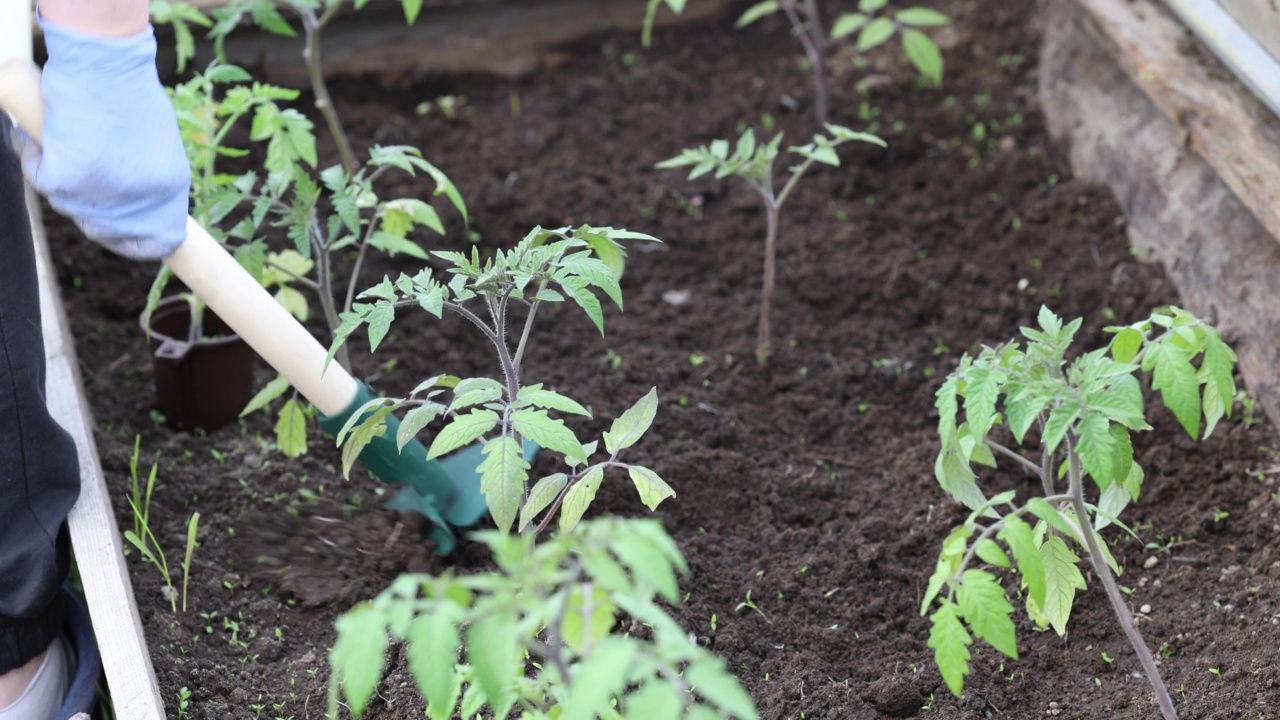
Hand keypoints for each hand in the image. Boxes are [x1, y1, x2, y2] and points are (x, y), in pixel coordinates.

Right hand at [10, 14, 189, 260]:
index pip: (157, 239)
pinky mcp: (64, 180)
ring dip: (63, 178)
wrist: (104, 65)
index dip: (135, 242)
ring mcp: (101, 193)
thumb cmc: (129, 92)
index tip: (120, 238)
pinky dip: (36, 155)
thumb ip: (148, 176)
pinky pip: (40, 178)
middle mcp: (140, 198)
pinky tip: (49, 132)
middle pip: (106, 229)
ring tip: (71, 138)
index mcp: (170, 189)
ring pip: (69, 204)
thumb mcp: (157, 141)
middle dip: (90, 212)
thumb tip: (131, 204)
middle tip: (81, 179)